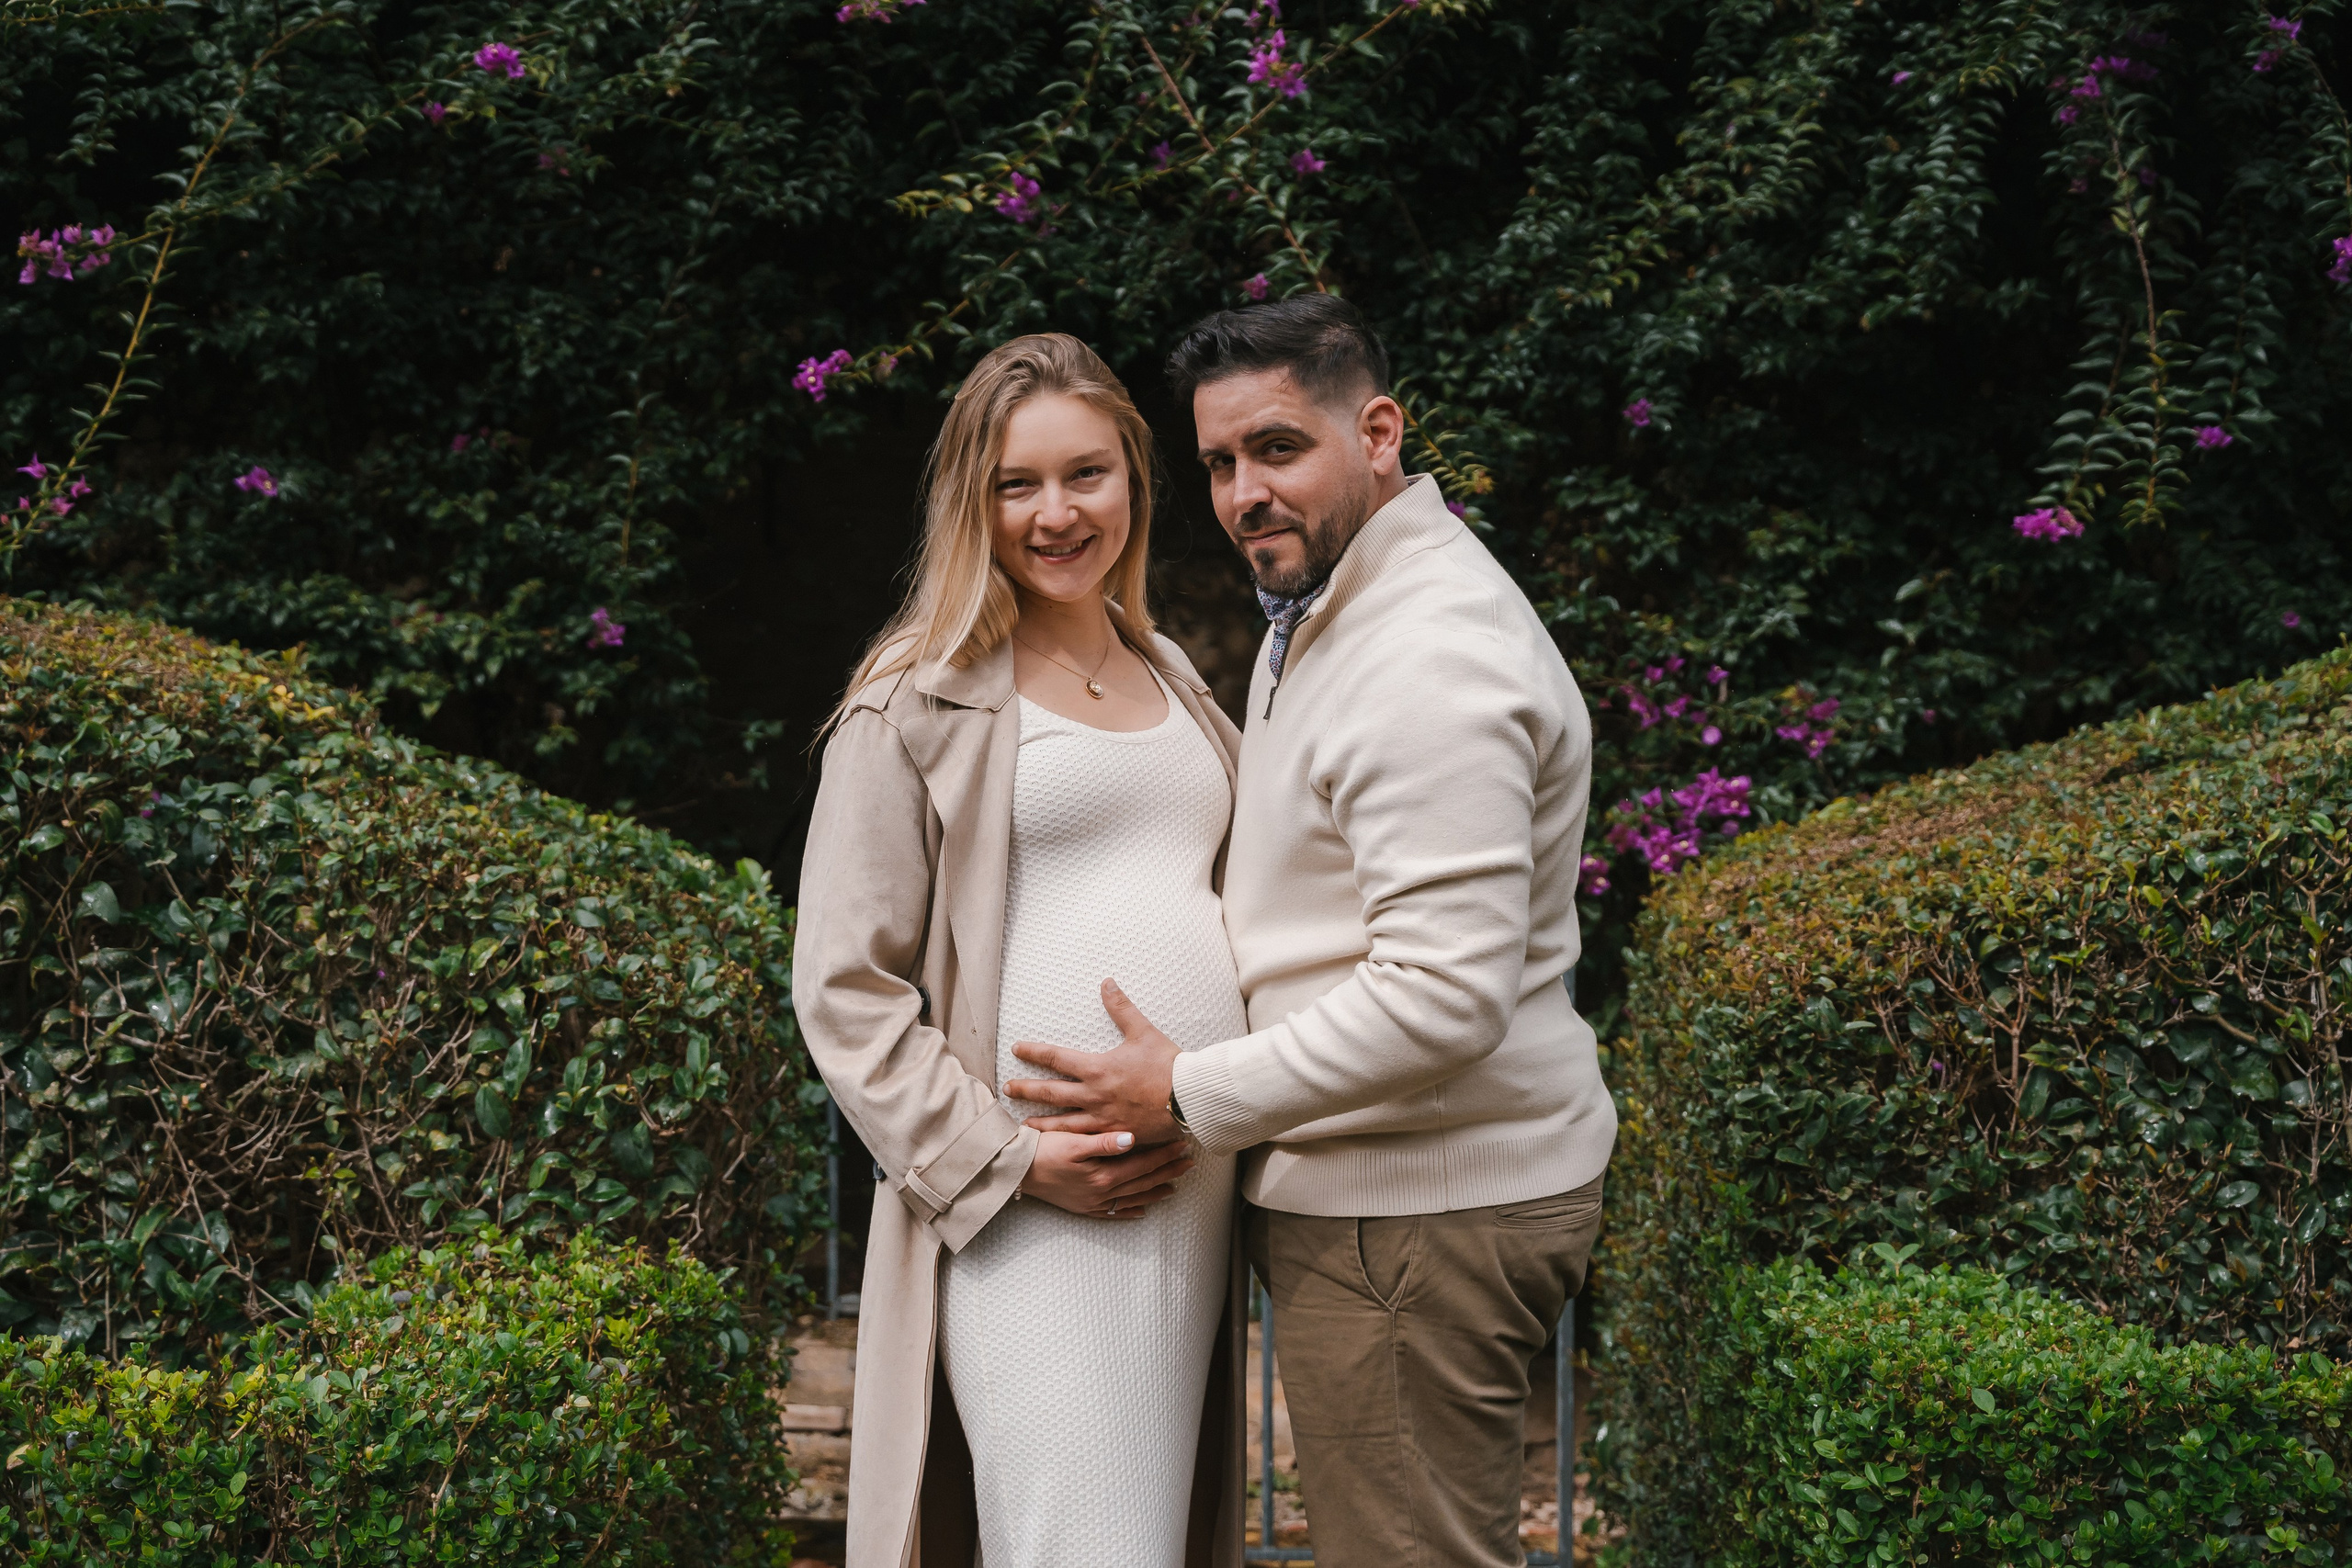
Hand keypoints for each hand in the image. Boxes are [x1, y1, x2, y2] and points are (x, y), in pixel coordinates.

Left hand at [1004, 980, 1181, 1142]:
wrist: (1189, 1098)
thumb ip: (1121, 1007)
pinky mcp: (1115, 1136)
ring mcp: (1103, 1119)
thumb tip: (1107, 982)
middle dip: (1027, 1090)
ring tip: (1024, 1127)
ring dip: (1042, 1123)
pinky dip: (1068, 1143)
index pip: (1056, 1057)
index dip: (1034, 1052)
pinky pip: (1085, 1141)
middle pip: (1051, 1093)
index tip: (1016, 1049)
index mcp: (1098, 1068)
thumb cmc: (1167, 1064)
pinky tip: (1061, 1145)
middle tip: (1008, 1090)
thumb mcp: (1143, 1031)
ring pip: (1063, 1123)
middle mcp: (1094, 1095)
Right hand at [1019, 1129, 1195, 1218]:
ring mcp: (1092, 1203)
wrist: (1016, 1170)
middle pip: (1142, 1182)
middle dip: (1167, 1172)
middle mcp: (1101, 1193)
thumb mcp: (1073, 1141)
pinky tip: (1141, 1212)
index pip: (1142, 1164)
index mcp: (1102, 1175)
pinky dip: (1129, 1212)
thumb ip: (1105, 1142)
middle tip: (1189, 1164)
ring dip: (1154, 1192)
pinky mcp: (1082, 1208)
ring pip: (1131, 1199)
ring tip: (1174, 1187)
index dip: (1164, 1155)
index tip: (1183, 1145)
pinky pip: (1112, 1214)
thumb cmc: (1042, 1150)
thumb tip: (1133, 1139)